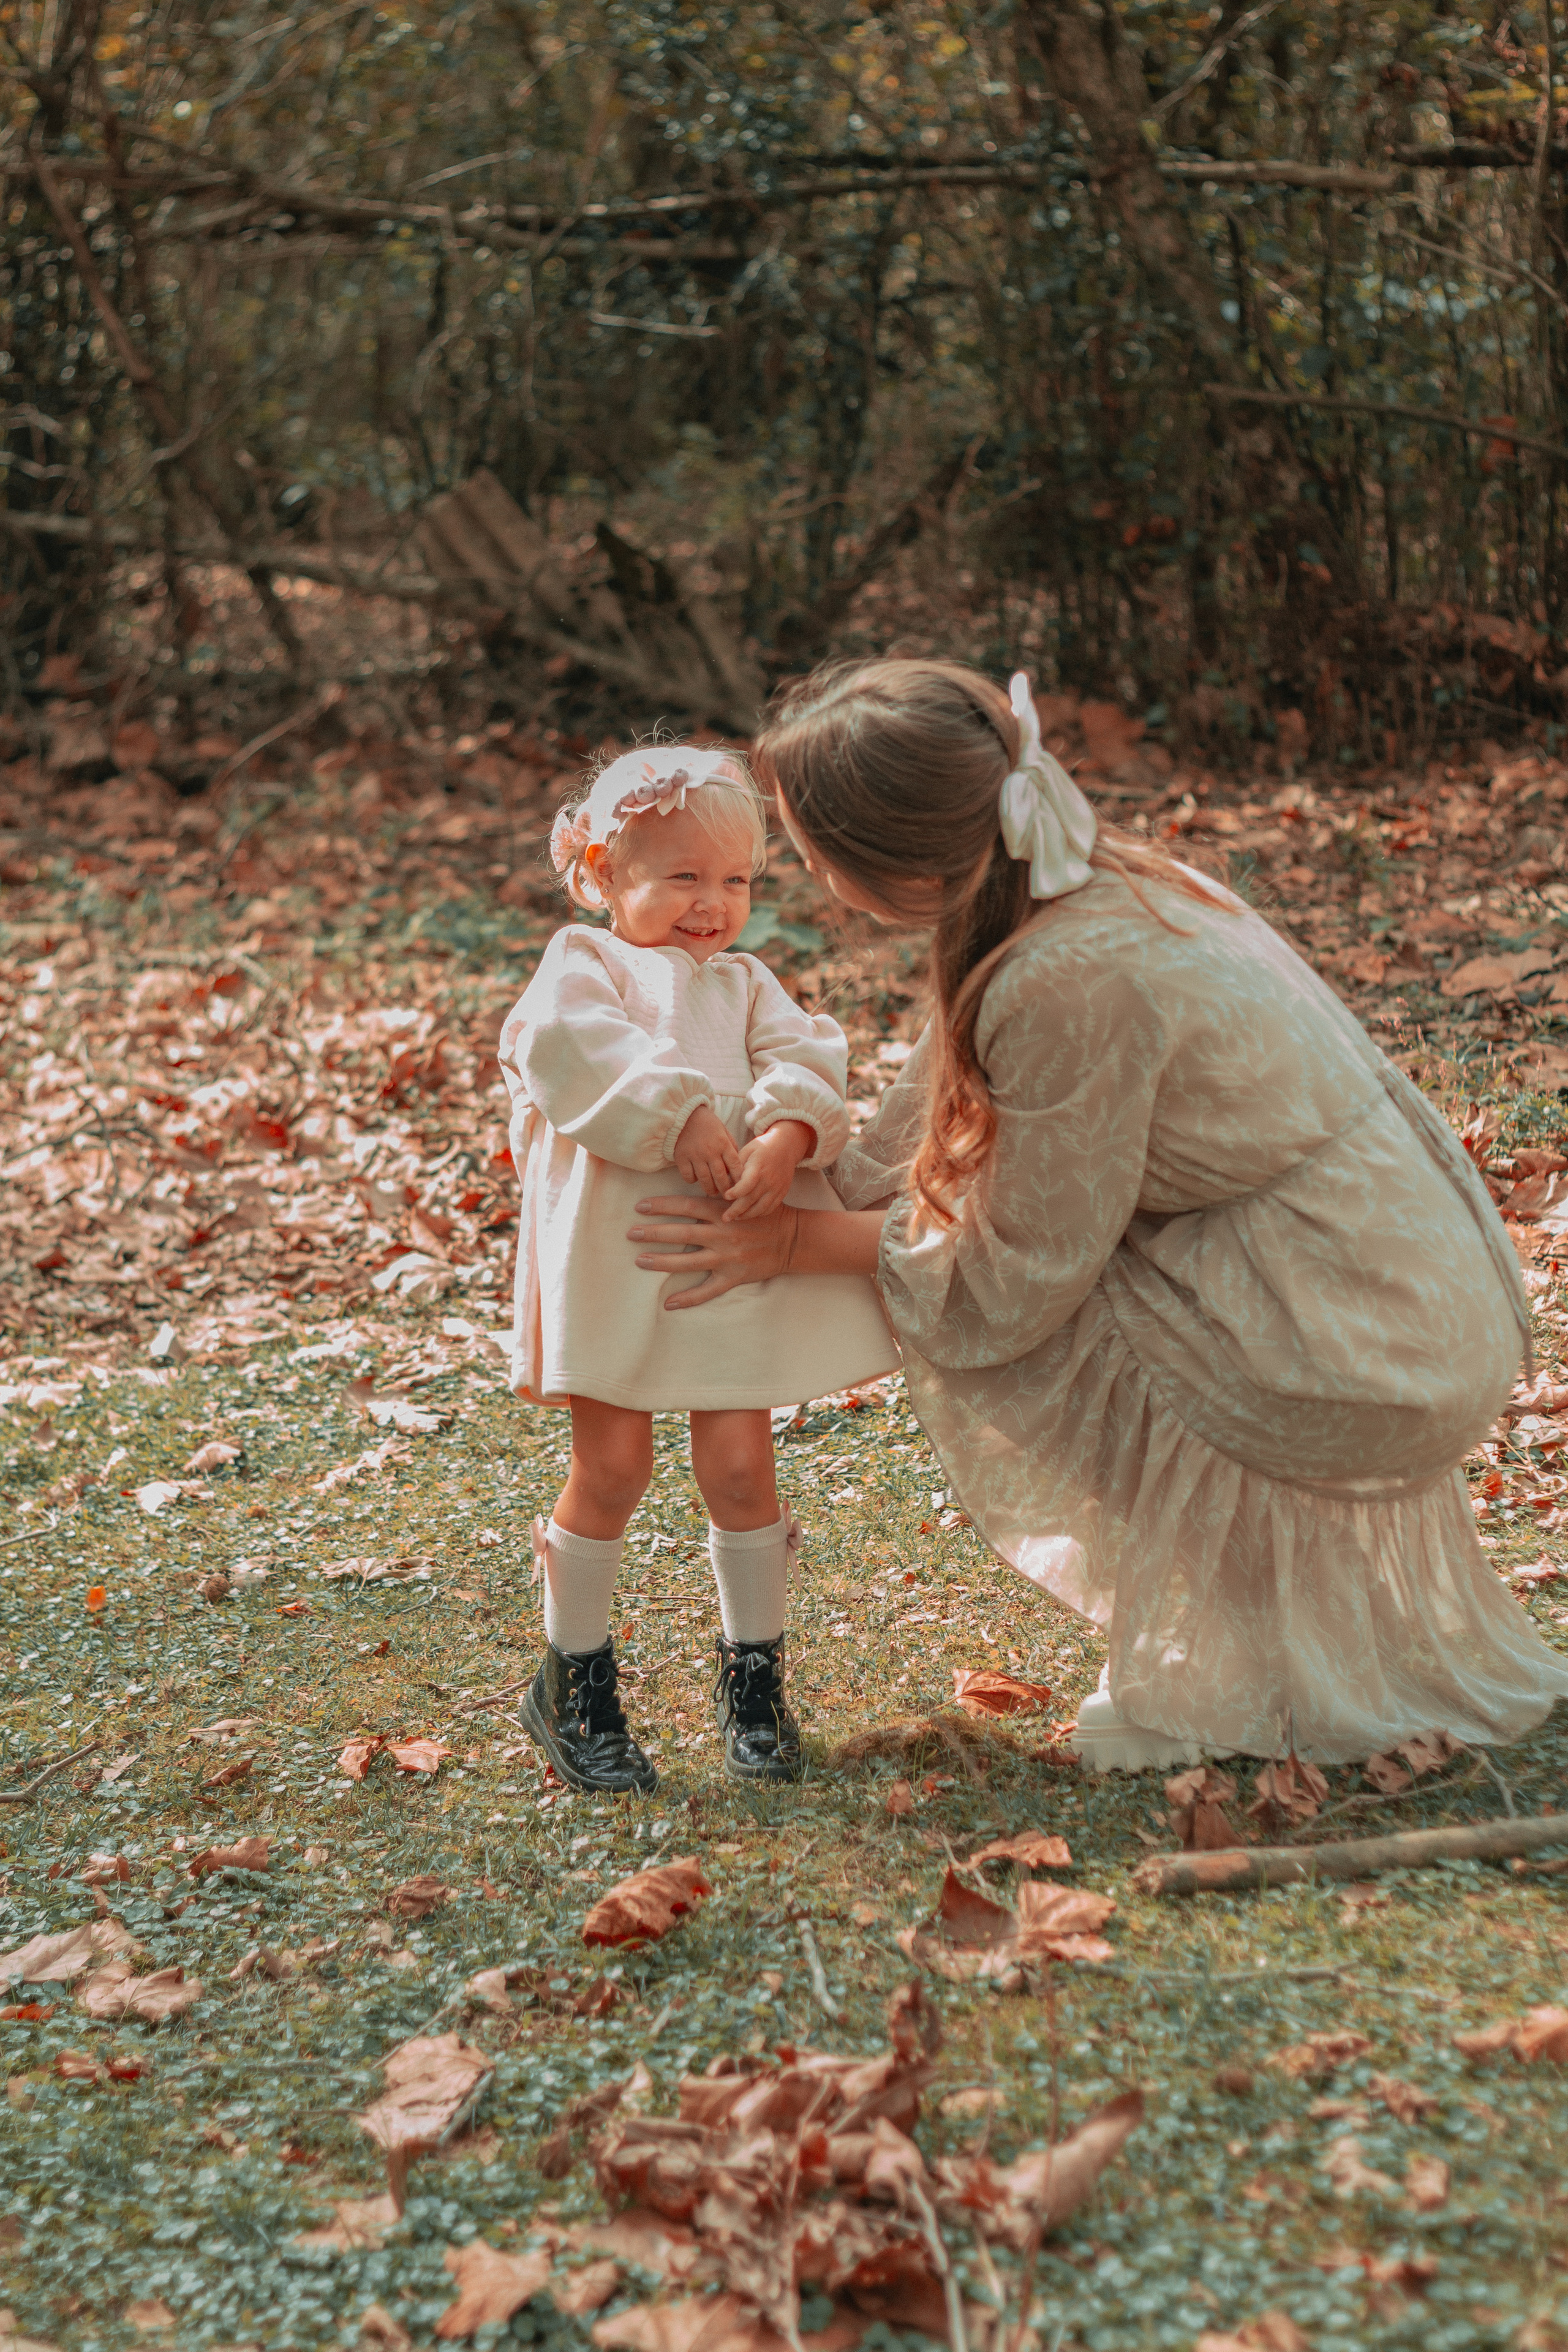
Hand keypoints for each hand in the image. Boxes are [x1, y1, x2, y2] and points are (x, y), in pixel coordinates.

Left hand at [629, 1194, 797, 1308]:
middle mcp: (722, 1234)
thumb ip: (717, 1197)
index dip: (661, 1206)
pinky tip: (668, 1303)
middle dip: (653, 1233)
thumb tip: (689, 1191)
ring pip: (687, 1261)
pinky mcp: (734, 1276)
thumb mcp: (742, 1198)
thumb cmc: (766, 1214)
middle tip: (630, 1233)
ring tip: (639, 1260)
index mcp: (722, 1211)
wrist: (794, 1238)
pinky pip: (707, 1291)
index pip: (685, 1206)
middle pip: (680, 1233)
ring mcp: (727, 1257)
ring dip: (661, 1262)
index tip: (640, 1207)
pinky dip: (688, 1298)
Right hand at [673, 1103, 741, 1197]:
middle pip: (721, 1177)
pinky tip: (696, 1179)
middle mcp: (710, 1151)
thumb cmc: (706, 1122)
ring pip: (705, 1180)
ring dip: (710, 1189)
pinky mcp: (681, 1158)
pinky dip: (692, 1180)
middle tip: (727, 1196)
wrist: (684, 1113)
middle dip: (726, 1189)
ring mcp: (695, 1155)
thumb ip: (731, 1145)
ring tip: (713, 1192)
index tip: (741, 1187)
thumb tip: (738, 1162)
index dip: (740, 1179)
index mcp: (723, 1143)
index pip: (735, 1165)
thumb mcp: (723, 1130)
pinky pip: (688, 1176)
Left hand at [723, 1119, 814, 1221]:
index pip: (747, 1183)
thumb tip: (724, 1182)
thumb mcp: (747, 1150)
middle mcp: (769, 1179)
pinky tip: (749, 1214)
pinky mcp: (782, 1192)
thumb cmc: (762, 1148)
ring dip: (747, 1215)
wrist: (786, 1146)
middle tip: (725, 1218)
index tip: (726, 1196)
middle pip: (751, 1199)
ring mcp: (777, 1187)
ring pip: (761, 1207)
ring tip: (735, 1218)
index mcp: (758, 1166)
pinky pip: (770, 1208)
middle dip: (736, 1210)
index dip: (736, 1192)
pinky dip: (759, 1214)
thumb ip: (736, 1166)